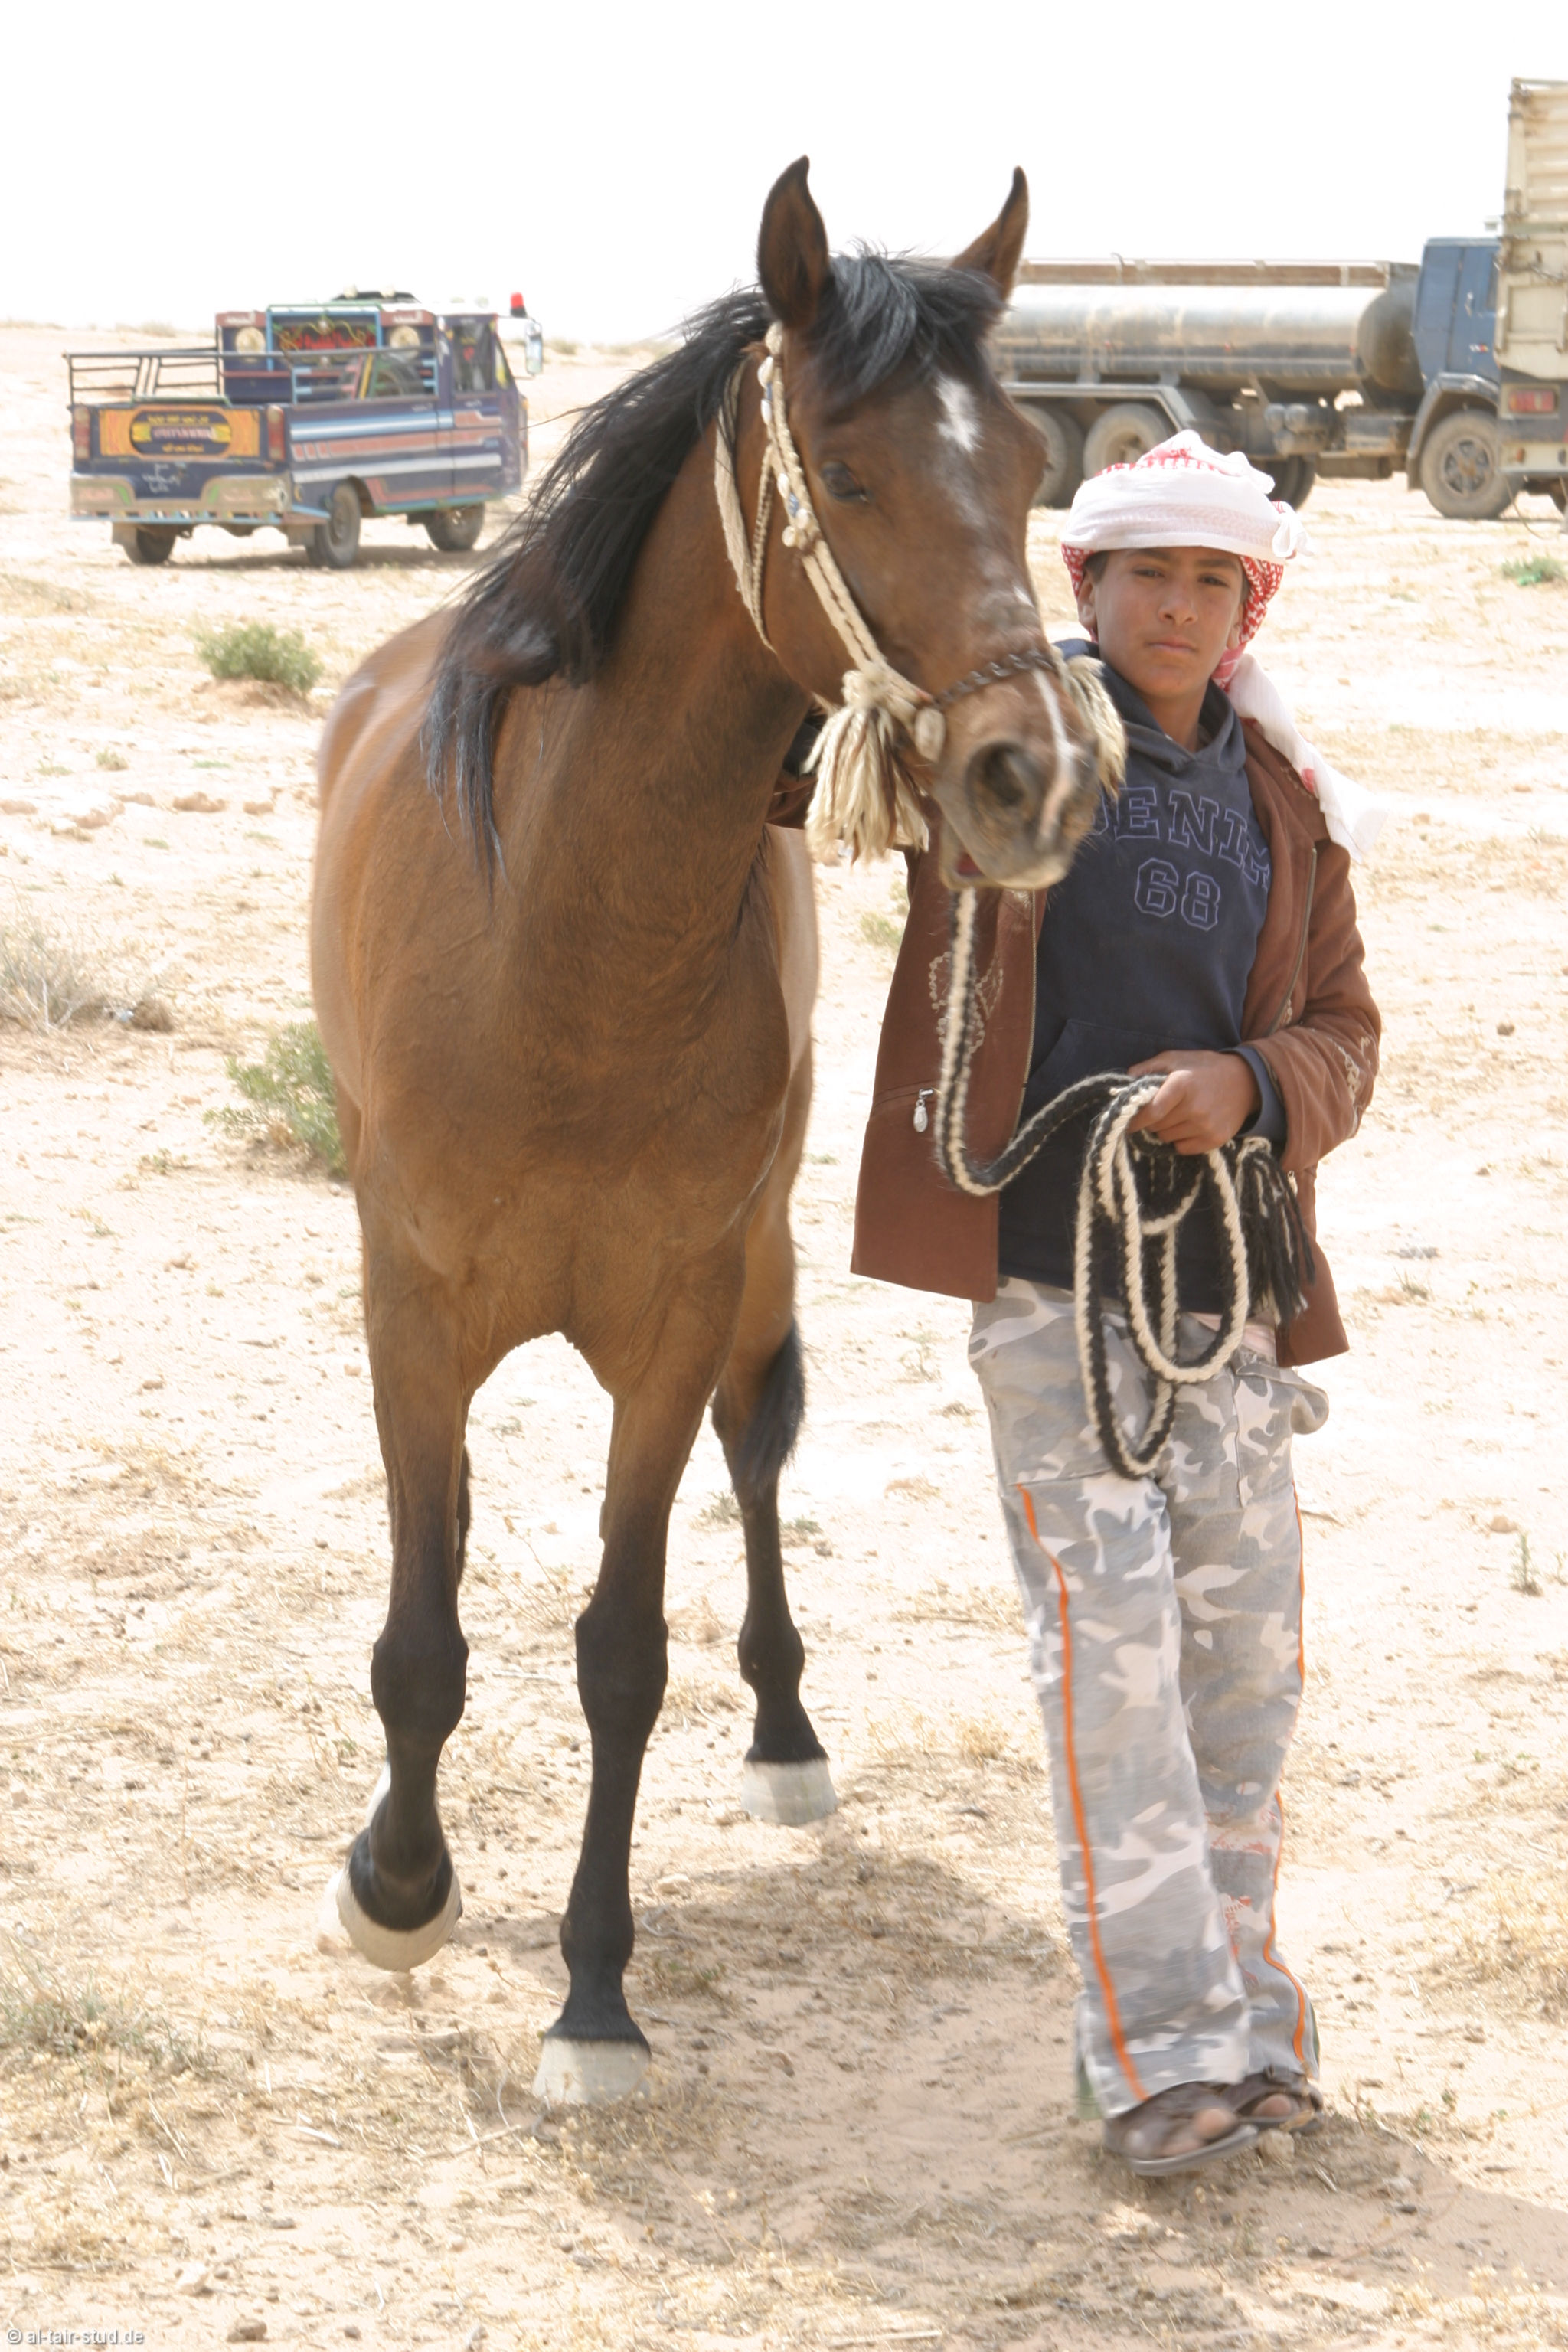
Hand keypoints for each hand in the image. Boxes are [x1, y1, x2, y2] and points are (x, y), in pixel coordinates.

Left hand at [1126, 1050, 1259, 1154]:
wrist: (1246, 1081)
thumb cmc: (1204, 1068)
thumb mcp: (1176, 1058)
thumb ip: (1149, 1067)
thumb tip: (1125, 1079)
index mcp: (1182, 1084)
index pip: (1150, 1112)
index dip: (1135, 1120)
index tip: (1128, 1122)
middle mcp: (1194, 1107)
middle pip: (1156, 1126)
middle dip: (1152, 1121)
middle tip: (1161, 1111)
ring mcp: (1206, 1125)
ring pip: (1167, 1138)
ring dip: (1166, 1129)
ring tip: (1179, 1115)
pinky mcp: (1215, 1139)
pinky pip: (1183, 1148)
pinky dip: (1181, 1140)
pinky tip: (1190, 1125)